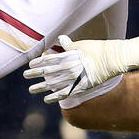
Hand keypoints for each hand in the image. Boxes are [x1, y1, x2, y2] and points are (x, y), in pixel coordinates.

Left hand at [24, 34, 138, 103]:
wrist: (113, 59)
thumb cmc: (98, 49)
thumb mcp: (82, 45)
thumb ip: (69, 45)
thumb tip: (61, 38)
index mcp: (68, 56)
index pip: (48, 60)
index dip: (38, 63)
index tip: (30, 65)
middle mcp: (68, 67)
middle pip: (47, 72)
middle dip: (34, 74)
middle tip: (25, 76)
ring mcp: (74, 78)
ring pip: (53, 84)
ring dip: (40, 87)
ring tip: (32, 89)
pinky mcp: (81, 87)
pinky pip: (64, 94)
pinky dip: (54, 97)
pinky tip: (46, 99)